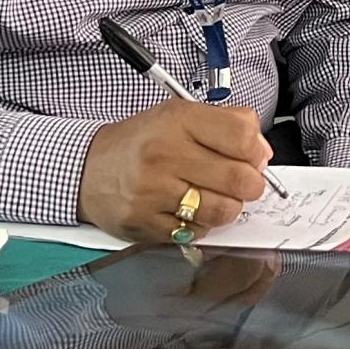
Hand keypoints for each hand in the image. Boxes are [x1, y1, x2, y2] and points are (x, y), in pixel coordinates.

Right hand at [76, 97, 269, 244]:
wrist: (87, 169)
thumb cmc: (140, 143)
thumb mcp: (179, 115)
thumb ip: (226, 125)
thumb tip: (262, 152)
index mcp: (177, 120)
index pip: (243, 138)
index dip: (257, 152)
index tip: (253, 158)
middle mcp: (164, 154)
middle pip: (240, 180)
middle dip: (250, 186)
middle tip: (241, 184)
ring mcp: (152, 192)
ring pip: (222, 212)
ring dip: (226, 208)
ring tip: (211, 197)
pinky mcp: (144, 224)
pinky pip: (196, 233)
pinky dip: (199, 226)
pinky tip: (186, 211)